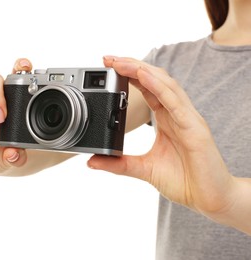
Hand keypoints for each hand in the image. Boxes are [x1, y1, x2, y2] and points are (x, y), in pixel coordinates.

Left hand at [88, 56, 234, 215]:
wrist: (209, 199)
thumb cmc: (184, 181)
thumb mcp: (144, 169)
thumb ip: (119, 164)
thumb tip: (92, 161)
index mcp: (166, 119)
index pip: (147, 88)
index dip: (129, 75)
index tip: (109, 67)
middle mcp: (177, 114)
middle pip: (154, 80)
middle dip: (131, 66)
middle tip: (109, 58)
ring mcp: (186, 118)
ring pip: (164, 84)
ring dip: (141, 70)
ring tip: (120, 62)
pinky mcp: (194, 127)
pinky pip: (174, 101)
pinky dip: (158, 86)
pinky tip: (142, 75)